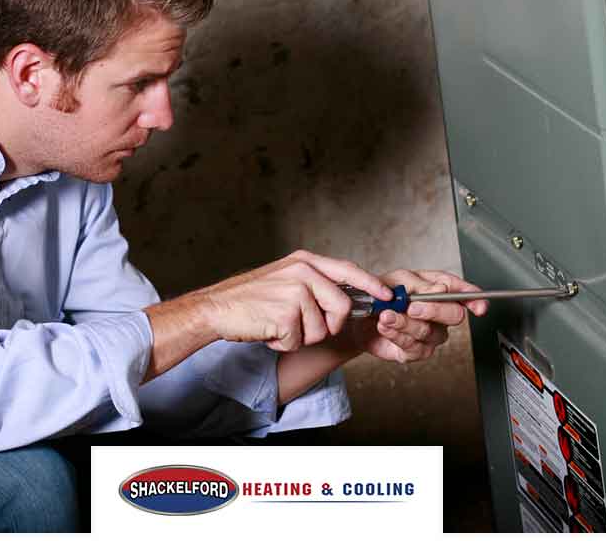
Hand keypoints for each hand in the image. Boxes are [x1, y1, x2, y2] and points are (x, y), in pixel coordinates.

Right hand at [202, 250, 392, 351]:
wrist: (217, 308)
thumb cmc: (251, 299)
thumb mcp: (284, 279)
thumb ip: (314, 284)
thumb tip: (347, 300)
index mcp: (304, 261)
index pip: (348, 270)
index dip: (371, 284)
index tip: (388, 295)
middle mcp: (302, 272)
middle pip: (342, 306)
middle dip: (328, 325)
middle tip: (302, 327)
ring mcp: (294, 291)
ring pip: (321, 328)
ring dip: (301, 336)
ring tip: (278, 324)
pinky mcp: (285, 313)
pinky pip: (300, 340)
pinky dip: (284, 343)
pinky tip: (268, 331)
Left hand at [347, 269, 487, 363]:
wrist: (359, 315)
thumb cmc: (382, 294)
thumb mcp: (398, 280)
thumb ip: (421, 285)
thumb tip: (442, 289)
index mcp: (439, 289)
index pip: (463, 293)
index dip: (474, 299)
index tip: (478, 306)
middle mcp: (439, 313)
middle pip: (454, 315)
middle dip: (433, 310)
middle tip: (411, 307)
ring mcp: (430, 333)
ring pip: (430, 331)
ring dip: (405, 323)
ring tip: (386, 315)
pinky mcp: (417, 350)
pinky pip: (414, 347)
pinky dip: (397, 335)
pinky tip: (385, 327)